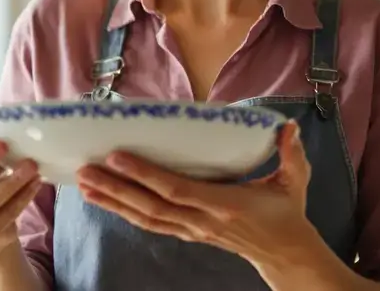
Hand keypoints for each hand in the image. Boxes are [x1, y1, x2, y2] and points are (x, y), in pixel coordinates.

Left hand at [75, 120, 317, 264]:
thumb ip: (292, 153)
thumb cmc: (286, 213)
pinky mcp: (188, 233)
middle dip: (116, 189)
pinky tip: (106, 201)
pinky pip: (152, 224)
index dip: (146, 175)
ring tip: (84, 185)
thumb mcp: (295, 181)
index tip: (118, 156)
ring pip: (146, 218)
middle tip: (85, 170)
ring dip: (113, 202)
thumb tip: (290, 127)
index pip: (178, 190)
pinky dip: (126, 212)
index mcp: (226, 205)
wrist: (284, 252)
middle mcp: (203, 221)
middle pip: (151, 206)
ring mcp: (193, 230)